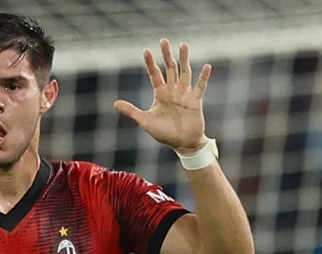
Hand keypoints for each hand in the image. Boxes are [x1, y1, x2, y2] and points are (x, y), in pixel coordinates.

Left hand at [114, 38, 210, 152]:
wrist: (182, 144)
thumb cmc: (164, 134)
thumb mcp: (145, 121)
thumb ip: (132, 111)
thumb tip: (114, 103)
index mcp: (160, 93)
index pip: (154, 74)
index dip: (150, 63)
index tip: (145, 50)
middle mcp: (173, 90)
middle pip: (170, 68)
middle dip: (166, 55)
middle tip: (163, 41)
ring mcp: (185, 94)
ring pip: (185, 72)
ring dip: (184, 59)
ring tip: (183, 45)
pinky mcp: (195, 100)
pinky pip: (200, 87)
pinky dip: (204, 77)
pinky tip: (207, 67)